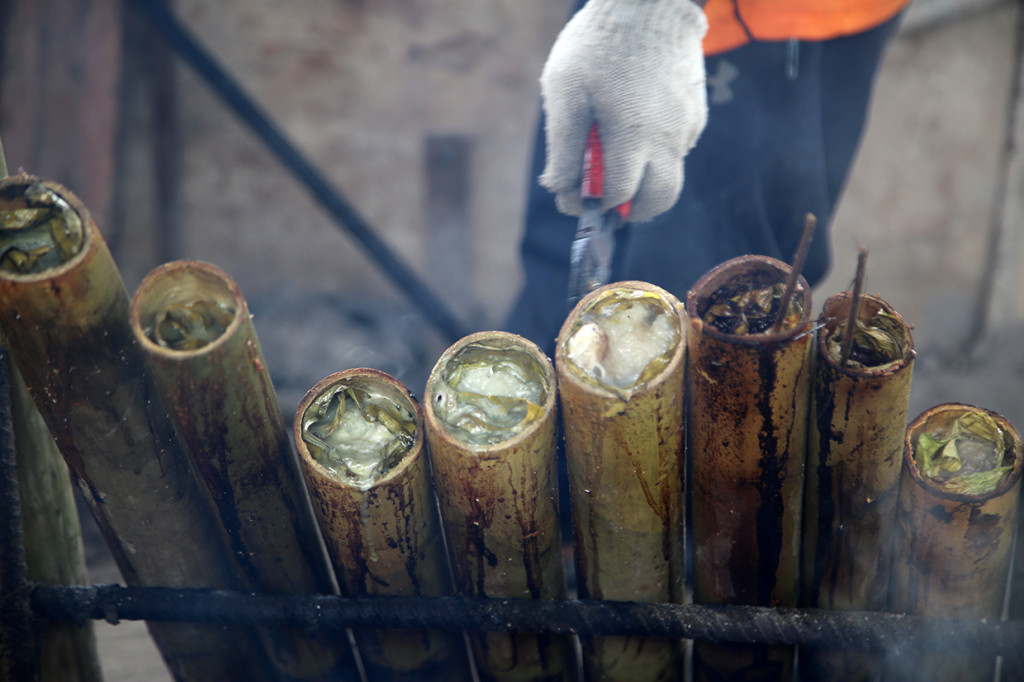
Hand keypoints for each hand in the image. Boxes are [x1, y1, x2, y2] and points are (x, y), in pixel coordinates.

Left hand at [539, 0, 707, 222]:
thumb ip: (563, 146)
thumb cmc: (598, 43)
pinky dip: (655, 153)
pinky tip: (632, 123)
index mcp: (634, 135)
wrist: (650, 1)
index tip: (574, 195)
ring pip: (671, 176)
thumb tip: (560, 191)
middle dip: (631, 209)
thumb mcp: (565, 90)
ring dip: (644, 181)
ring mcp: (687, 125)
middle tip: (604, 197)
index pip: (619, 196)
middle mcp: (669, 137)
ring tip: (613, 154)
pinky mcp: (696, 112)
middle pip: (659, 201)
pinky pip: (677, 148)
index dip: (593, 203)